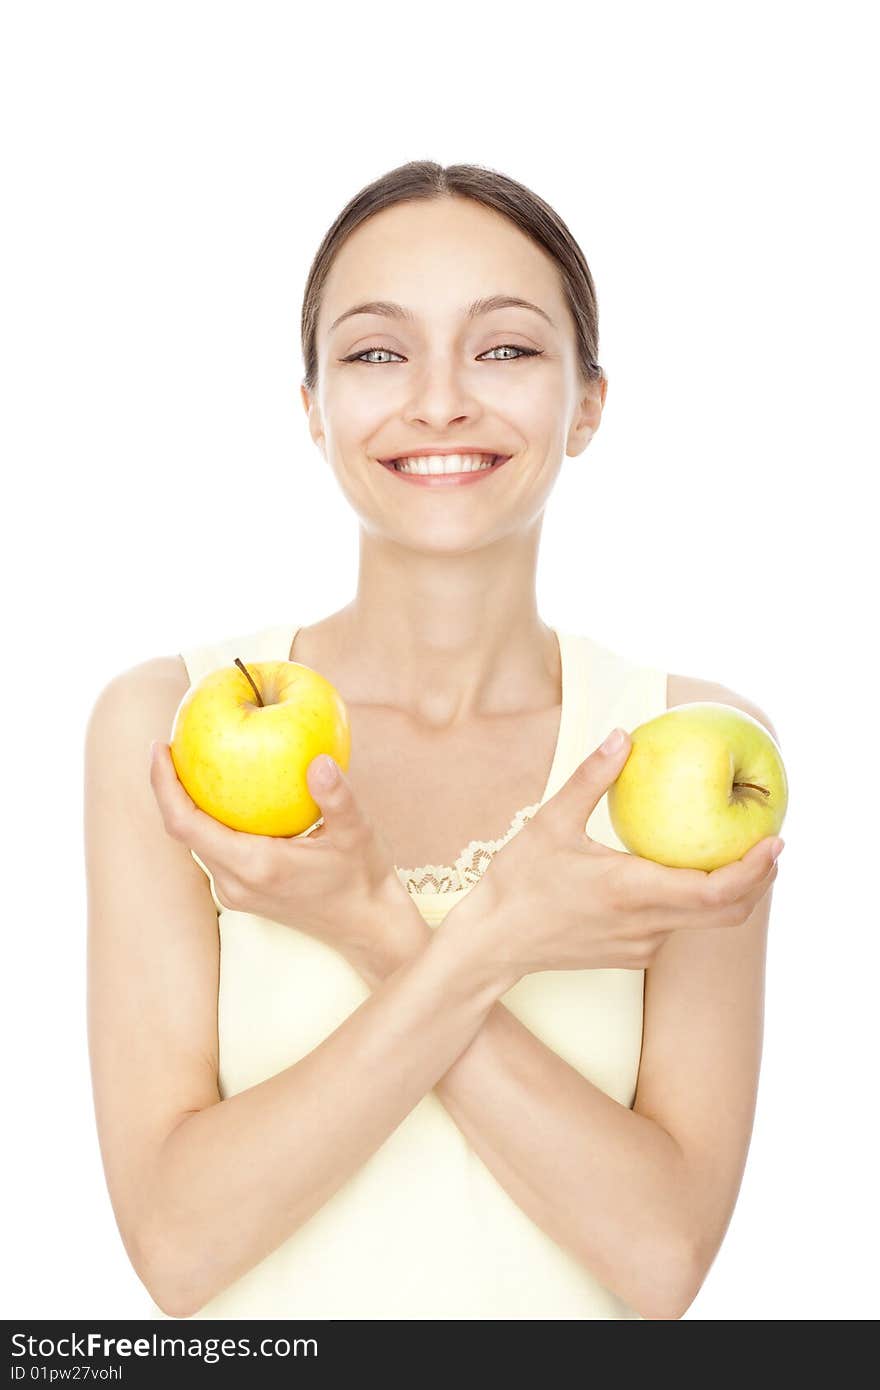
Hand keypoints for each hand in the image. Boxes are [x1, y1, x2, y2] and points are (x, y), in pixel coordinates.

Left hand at [149, 742, 422, 972]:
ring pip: (195, 841)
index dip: (163, 785)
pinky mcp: (241, 892)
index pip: (186, 824)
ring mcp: (235, 892)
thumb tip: (319, 760)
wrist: (366, 925)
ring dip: (186, 803)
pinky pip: (212, 849)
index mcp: (254, 866)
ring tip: (191, 760)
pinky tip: (220, 791)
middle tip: (174, 742)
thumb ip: (337, 797)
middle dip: (170, 787)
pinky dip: (207, 818)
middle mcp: (235, 883)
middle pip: (182, 831)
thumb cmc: (362, 877)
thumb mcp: (357, 833)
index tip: (160, 746)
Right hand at [456, 729, 781, 982]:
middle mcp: (645, 925)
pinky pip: (674, 926)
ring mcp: (641, 945)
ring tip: (731, 849)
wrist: (492, 944)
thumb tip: (624, 736)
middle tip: (770, 844)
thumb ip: (592, 778)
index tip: (775, 842)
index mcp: (631, 891)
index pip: (716, 892)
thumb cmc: (517, 882)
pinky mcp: (633, 954)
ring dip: (725, 890)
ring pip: (701, 921)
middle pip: (727, 913)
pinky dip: (691, 901)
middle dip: (757, 880)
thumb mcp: (550, 822)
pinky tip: (681, 872)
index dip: (754, 871)